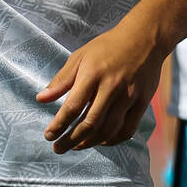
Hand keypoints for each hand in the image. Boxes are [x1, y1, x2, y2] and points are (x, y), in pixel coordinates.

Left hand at [36, 16, 165, 152]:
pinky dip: (113, 140)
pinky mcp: (143, 102)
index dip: (59, 124)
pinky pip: (127, 129)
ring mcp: (129, 96)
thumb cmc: (107, 47)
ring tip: (76, 146)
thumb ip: (61, 80)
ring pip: (108, 130)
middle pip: (90, 123)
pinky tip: (101, 141)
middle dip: (71, 140)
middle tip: (58, 148)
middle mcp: (112, 87)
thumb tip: (41, 99)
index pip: (73, 106)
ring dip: (90, 142)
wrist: (145, 38)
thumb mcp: (80, 57)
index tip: (48, 136)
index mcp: (92, 74)